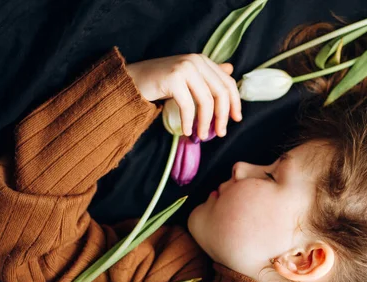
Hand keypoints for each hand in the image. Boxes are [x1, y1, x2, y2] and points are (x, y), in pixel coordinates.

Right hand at [125, 54, 242, 139]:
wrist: (130, 82)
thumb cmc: (159, 82)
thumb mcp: (188, 78)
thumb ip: (208, 75)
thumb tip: (231, 70)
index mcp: (202, 61)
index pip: (228, 83)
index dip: (235, 102)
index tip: (236, 120)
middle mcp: (195, 61)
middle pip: (221, 92)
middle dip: (223, 116)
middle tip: (220, 133)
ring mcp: (184, 68)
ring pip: (206, 100)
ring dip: (206, 122)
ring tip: (201, 136)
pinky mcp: (173, 78)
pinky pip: (188, 105)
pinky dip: (189, 121)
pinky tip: (187, 131)